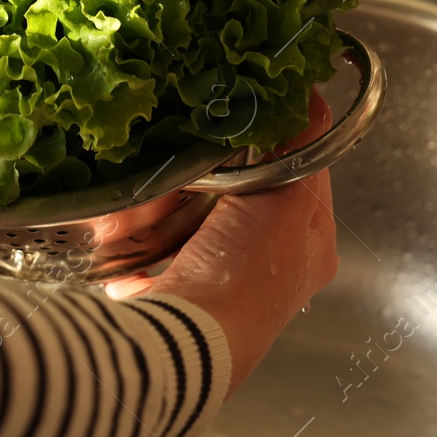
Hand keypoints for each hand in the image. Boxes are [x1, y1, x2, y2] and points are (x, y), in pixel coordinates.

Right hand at [105, 90, 339, 396]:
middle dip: (199, 177)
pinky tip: (123, 230)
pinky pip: (152, 250)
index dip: (274, 142)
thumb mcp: (286, 195)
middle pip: (236, 194)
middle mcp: (271, 270)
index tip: (247, 118)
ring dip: (159, 206)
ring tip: (144, 205)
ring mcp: (222, 283)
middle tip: (182, 167)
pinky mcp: (179, 295)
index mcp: (309, 247)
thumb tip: (313, 96)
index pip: (301, 174)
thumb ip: (302, 142)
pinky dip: (136, 237)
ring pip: (187, 217)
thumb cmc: (247, 275)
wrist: (187, 340)